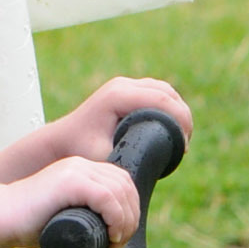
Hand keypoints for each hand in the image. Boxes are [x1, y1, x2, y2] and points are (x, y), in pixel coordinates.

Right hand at [15, 155, 140, 247]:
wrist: (1, 218)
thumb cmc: (26, 224)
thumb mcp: (63, 213)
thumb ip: (84, 213)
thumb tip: (107, 233)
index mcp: (79, 170)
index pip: (120, 181)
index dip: (129, 208)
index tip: (120, 236)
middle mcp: (80, 165)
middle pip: (125, 185)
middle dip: (131, 217)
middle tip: (120, 243)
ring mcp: (75, 170)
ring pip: (120, 192)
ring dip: (125, 222)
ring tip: (115, 243)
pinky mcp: (70, 181)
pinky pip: (107, 198)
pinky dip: (116, 219)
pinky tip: (111, 236)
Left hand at [47, 76, 194, 162]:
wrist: (62, 140)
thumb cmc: (80, 150)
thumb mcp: (104, 157)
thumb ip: (127, 158)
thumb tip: (155, 163)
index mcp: (118, 96)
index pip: (161, 99)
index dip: (180, 120)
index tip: (185, 145)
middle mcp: (121, 85)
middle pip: (166, 91)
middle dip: (182, 115)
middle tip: (186, 142)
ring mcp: (123, 84)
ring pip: (163, 89)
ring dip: (177, 109)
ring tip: (183, 136)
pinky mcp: (125, 89)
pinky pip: (156, 91)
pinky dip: (169, 105)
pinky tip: (173, 126)